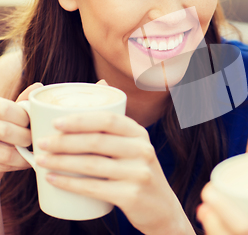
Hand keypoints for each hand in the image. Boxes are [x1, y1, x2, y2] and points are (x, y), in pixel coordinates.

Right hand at [0, 83, 42, 173]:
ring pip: (7, 154)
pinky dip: (19, 165)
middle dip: (26, 136)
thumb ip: (20, 100)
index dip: (21, 117)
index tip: (29, 121)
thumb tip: (39, 86)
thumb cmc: (2, 122)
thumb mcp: (4, 108)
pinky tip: (26, 160)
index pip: (5, 109)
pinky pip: (4, 167)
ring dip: (25, 154)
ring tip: (33, 150)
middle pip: (6, 131)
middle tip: (34, 136)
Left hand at [35, 97, 191, 233]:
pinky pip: (93, 187)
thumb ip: (118, 122)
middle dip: (64, 141)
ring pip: (92, 164)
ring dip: (61, 161)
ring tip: (41, 160)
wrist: (162, 208)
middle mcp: (142, 150)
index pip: (109, 119)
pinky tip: (52, 180)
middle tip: (42, 143)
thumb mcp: (136, 145)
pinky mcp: (131, 195)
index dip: (81, 119)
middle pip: (97, 141)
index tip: (56, 122)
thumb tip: (101, 83)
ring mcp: (138, 173)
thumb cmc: (139, 172)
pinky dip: (69, 183)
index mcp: (140, 134)